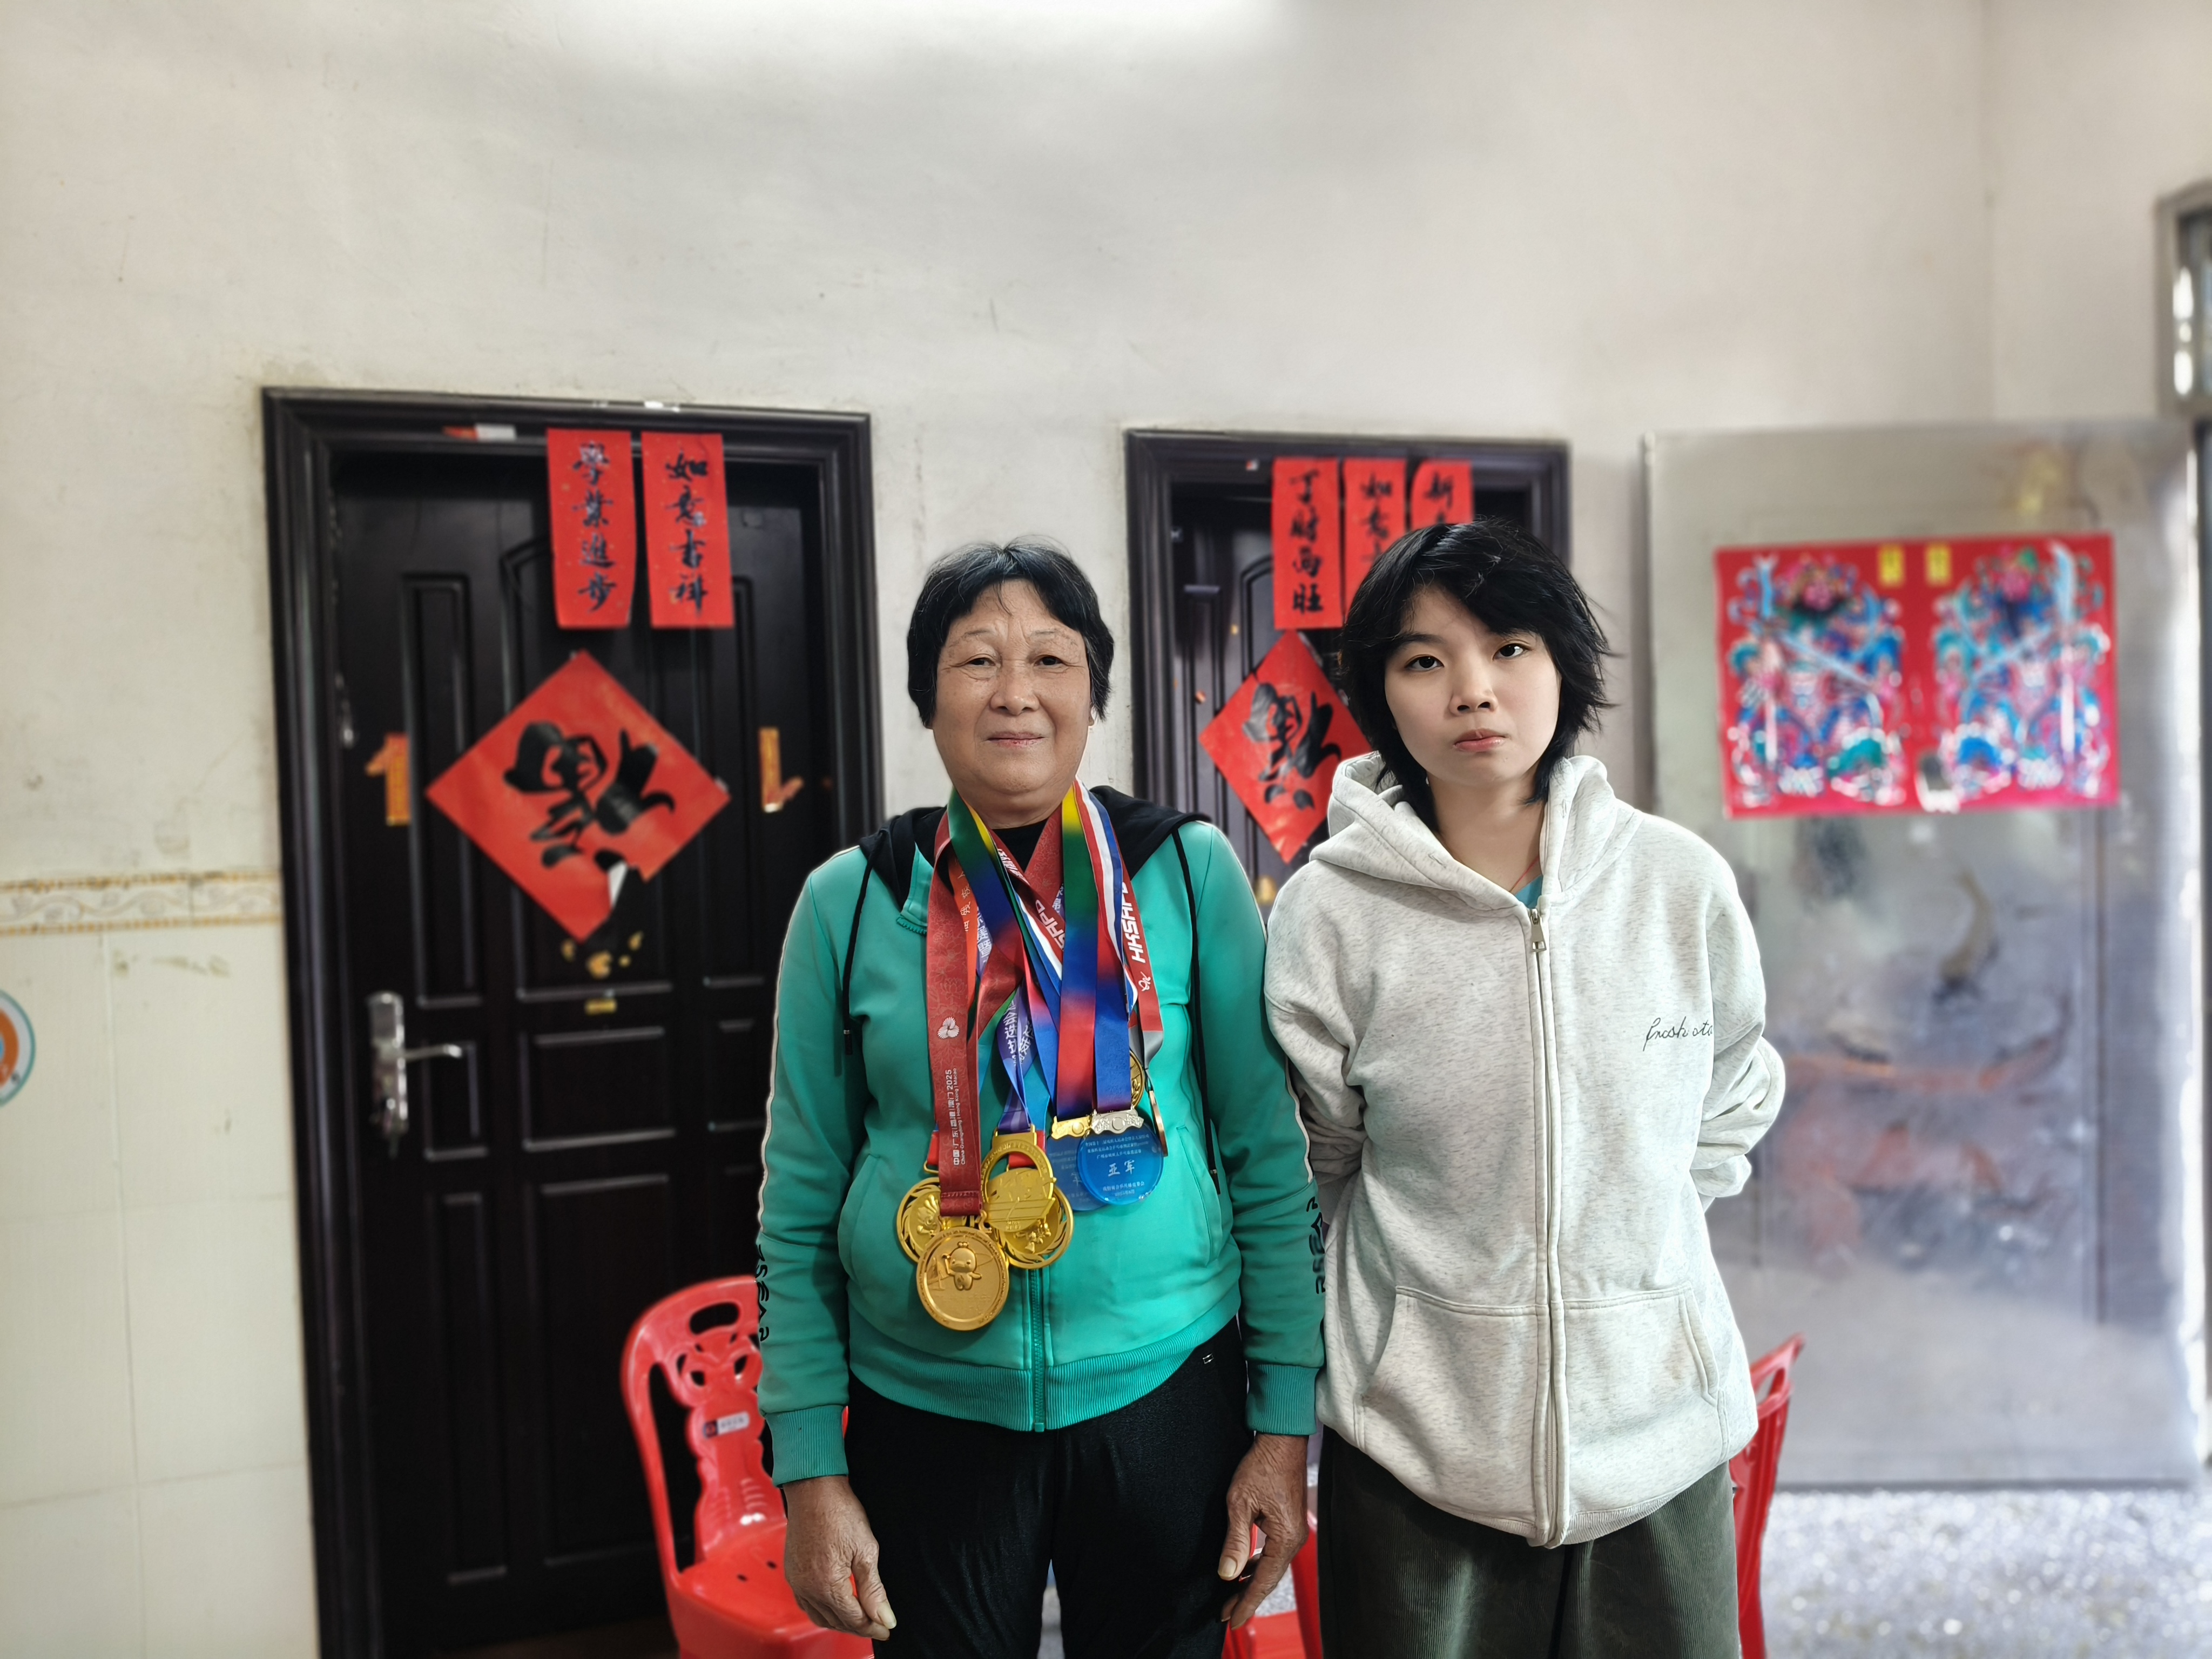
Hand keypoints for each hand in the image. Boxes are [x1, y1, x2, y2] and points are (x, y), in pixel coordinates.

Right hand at [782, 1476, 896, 1639]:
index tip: (887, 1627)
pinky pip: (807, 1604)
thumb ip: (873, 1589)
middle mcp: (807, 1588)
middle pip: (837, 1621)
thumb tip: (884, 1617)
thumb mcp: (866, 1550)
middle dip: (859, 1626)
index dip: (873, 1626)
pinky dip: (824, 1611)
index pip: (854, 1619)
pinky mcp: (792, 1574)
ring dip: (841, 1622)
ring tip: (861, 1618)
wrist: (814, 1488)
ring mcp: (797, 1582)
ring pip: (820, 1617)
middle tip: (878, 1624)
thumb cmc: (839, 1511)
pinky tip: (835, 1606)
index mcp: (827, 1585)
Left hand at [1216, 1432, 1310, 1627]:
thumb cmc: (1262, 1466)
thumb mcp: (1240, 1503)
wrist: (1281, 1440)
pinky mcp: (1289, 1524)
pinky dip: (1258, 1565)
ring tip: (1231, 1597)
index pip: (1264, 1581)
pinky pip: (1273, 1553)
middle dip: (1247, 1597)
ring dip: (1251, 1582)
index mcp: (1286, 1537)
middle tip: (1226, 1615)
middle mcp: (1295, 1539)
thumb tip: (1227, 1573)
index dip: (1246, 1603)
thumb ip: (1235, 1541)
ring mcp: (1295, 1532)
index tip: (1232, 1619)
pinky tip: (1244, 1570)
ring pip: (1271, 1567)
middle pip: (1269, 1578)